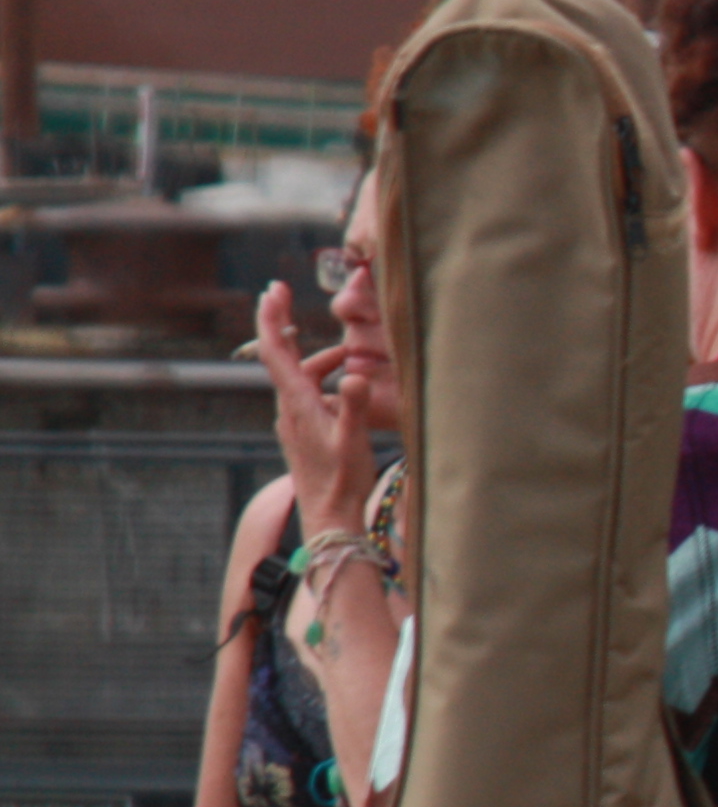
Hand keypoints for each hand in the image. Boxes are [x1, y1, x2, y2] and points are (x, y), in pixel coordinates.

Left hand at [250, 281, 376, 533]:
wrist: (329, 516)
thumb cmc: (343, 479)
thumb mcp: (354, 438)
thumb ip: (355, 404)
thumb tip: (354, 373)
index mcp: (298, 403)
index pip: (277, 351)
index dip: (273, 318)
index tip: (273, 290)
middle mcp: (289, 408)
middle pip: (279, 356)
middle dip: (282, 323)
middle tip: (283, 294)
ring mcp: (293, 421)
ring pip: (297, 376)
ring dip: (315, 357)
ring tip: (349, 354)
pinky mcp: (302, 432)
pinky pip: (305, 393)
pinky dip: (319, 378)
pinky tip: (344, 386)